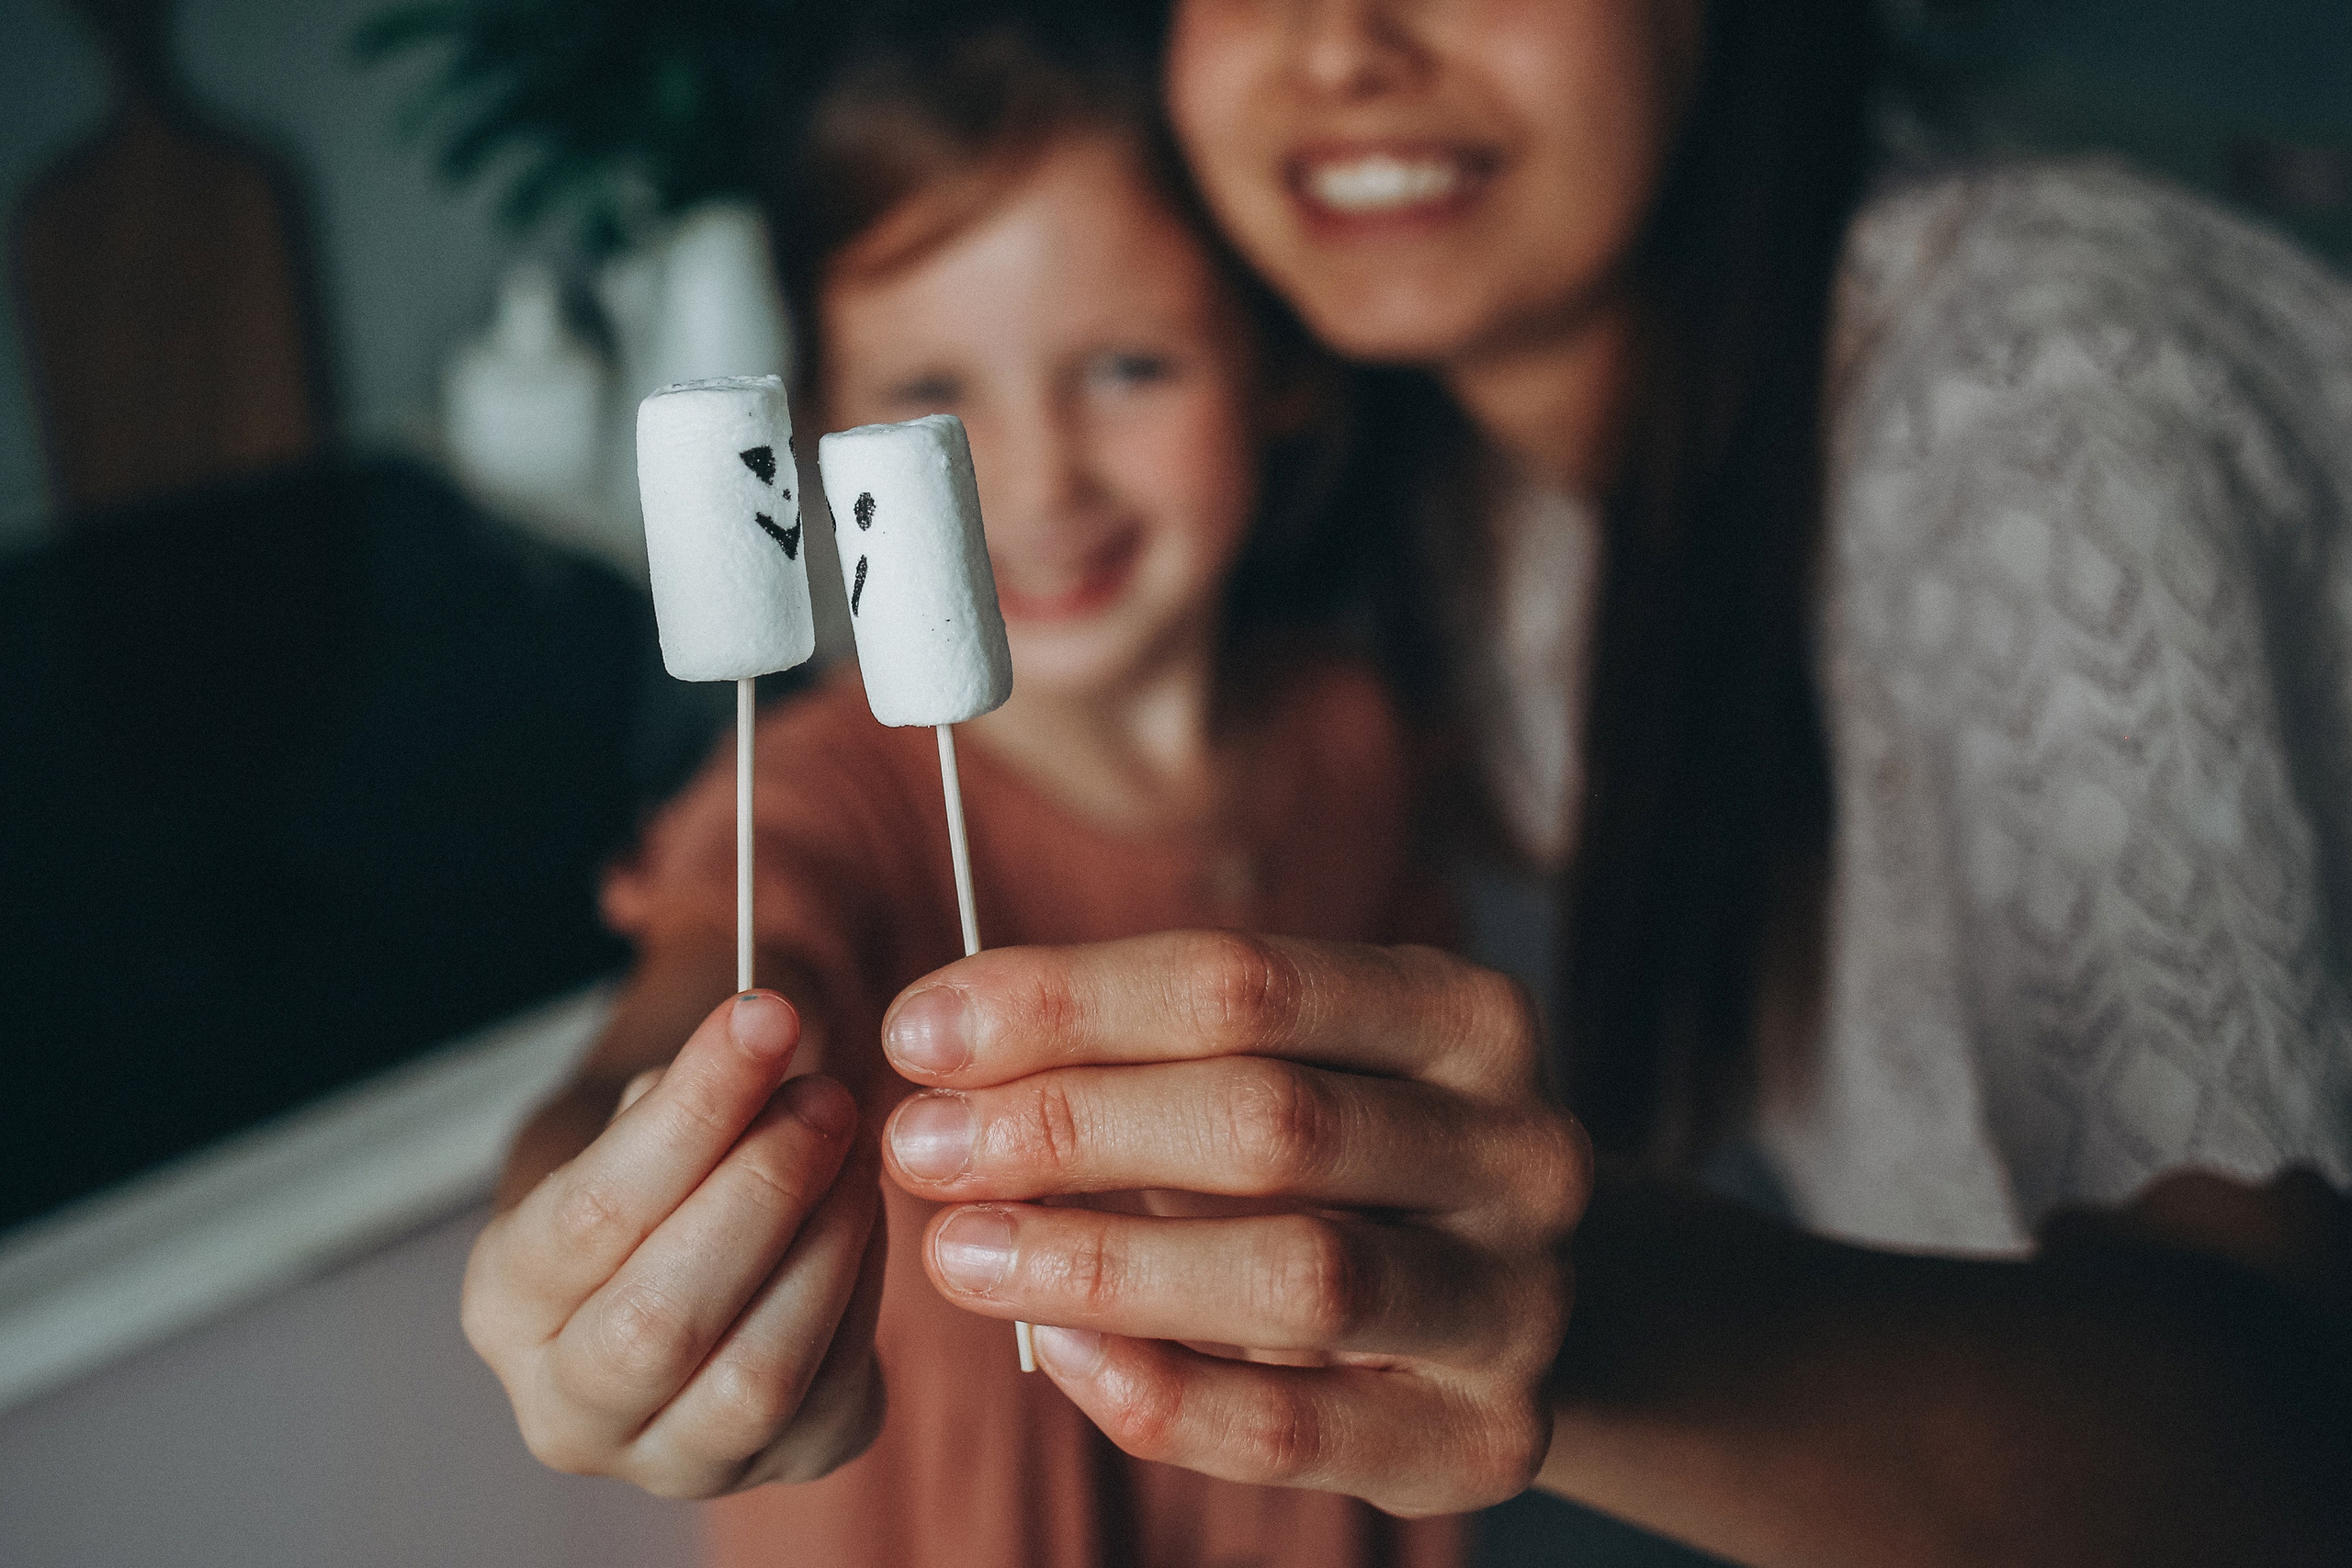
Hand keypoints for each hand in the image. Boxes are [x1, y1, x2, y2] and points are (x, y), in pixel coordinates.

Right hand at [462, 992, 885, 1496]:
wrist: (688, 1263)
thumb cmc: (655, 1178)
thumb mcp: (634, 1125)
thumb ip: (679, 1096)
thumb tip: (758, 1046)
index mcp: (505, 1305)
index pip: (592, 1214)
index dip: (690, 1112)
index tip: (765, 1020)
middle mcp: (568, 1409)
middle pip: (660, 1323)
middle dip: (760, 1190)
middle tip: (825, 1095)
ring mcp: (676, 1458)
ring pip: (756, 1375)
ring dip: (826, 1240)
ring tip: (857, 1141)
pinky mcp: (788, 1464)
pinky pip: (837, 1382)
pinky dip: (866, 1279)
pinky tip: (865, 1200)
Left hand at [876, 932, 1590, 1516]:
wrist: (1510, 1307)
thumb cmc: (1352, 1161)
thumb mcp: (1292, 1069)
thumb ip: (1151, 1053)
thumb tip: (942, 1044)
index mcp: (1466, 1015)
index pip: (1246, 984)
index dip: (1068, 1001)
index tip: (920, 1028)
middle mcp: (1522, 1146)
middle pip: (1270, 1120)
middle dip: (1067, 1126)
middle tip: (920, 1145)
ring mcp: (1519, 1299)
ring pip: (1294, 1274)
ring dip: (1096, 1260)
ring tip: (959, 1251)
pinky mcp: (1487, 1437)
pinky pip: (1296, 1427)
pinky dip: (1160, 1393)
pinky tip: (1059, 1355)